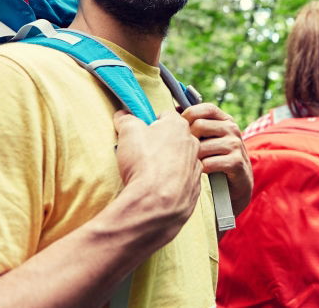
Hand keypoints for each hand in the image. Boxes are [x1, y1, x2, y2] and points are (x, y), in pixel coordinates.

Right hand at [113, 110, 202, 229]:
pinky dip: (172, 182)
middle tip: (142, 153)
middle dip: (158, 143)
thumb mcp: (128, 132)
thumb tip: (123, 115)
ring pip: (179, 159)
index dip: (149, 122)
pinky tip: (157, 187)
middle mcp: (192, 144)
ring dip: (166, 163)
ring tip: (148, 172)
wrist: (154, 204)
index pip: (164, 115)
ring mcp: (195, 167)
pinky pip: (182, 180)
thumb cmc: (144, 164)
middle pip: (173, 137)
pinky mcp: (194, 188)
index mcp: (178, 126)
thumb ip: (126, 119)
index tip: (140, 131)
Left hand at [181, 103, 252, 215]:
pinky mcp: (236, 162)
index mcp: (225, 120)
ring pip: (202, 146)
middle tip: (185, 152)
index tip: (179, 128)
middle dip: (188, 140)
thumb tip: (173, 111)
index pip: (206, 108)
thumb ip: (196, 124)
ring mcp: (235, 145)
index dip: (189, 115)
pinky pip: (208, 163)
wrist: (239, 182)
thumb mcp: (210, 138)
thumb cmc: (217, 157)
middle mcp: (232, 129)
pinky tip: (202, 172)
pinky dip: (201, 169)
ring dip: (194, 157)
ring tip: (194, 163)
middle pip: (200, 126)